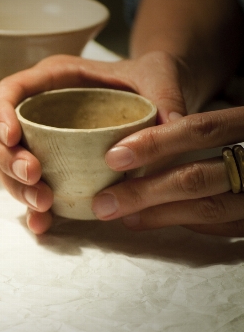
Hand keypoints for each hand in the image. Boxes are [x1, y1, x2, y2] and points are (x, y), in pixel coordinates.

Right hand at [0, 51, 189, 233]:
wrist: (152, 95)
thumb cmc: (146, 78)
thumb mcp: (157, 75)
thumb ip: (164, 94)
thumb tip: (171, 125)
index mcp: (53, 79)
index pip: (9, 91)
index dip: (1, 114)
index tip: (13, 137)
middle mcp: (39, 110)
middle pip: (1, 137)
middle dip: (9, 160)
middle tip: (34, 177)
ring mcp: (41, 141)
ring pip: (9, 166)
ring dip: (18, 188)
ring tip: (43, 203)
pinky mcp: (51, 166)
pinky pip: (31, 187)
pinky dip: (32, 207)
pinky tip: (42, 223)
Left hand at [92, 106, 243, 236]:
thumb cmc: (228, 120)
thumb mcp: (218, 106)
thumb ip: (179, 111)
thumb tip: (120, 144)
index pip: (204, 129)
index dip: (156, 143)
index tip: (113, 157)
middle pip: (199, 177)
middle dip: (144, 192)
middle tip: (103, 201)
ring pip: (208, 208)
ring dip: (157, 214)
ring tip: (118, 213)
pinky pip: (223, 225)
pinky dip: (183, 222)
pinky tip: (148, 220)